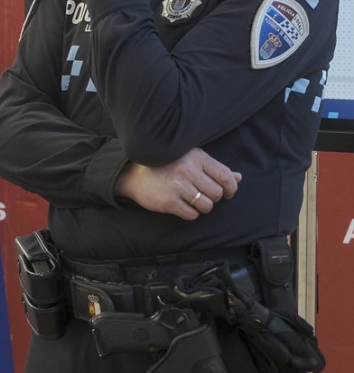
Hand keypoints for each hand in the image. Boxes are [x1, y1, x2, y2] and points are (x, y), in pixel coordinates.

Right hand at [114, 148, 240, 220]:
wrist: (134, 174)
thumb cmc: (166, 166)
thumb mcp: (191, 161)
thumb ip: (215, 169)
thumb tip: (238, 178)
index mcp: (196, 157)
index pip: (225, 176)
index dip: (231, 188)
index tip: (227, 192)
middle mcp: (187, 170)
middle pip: (217, 193)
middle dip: (212, 198)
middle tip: (201, 194)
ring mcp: (177, 186)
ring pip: (207, 206)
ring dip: (202, 207)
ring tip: (191, 200)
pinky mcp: (168, 201)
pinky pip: (192, 214)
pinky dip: (190, 213)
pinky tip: (181, 205)